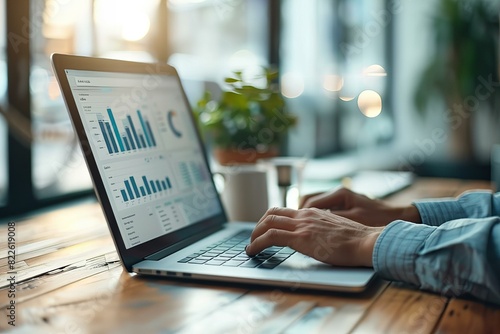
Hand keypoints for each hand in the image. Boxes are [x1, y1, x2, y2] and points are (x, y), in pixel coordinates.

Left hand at [245, 207, 382, 266]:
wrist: (367, 242)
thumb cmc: (357, 241)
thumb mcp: (336, 230)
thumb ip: (322, 230)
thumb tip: (314, 239)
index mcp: (313, 213)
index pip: (284, 211)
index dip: (270, 219)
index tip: (264, 230)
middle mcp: (305, 215)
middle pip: (272, 213)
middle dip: (258, 226)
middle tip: (254, 238)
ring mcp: (302, 225)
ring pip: (267, 223)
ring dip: (254, 234)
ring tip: (250, 246)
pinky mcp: (301, 237)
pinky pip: (271, 236)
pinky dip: (257, 243)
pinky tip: (252, 251)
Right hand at [300, 188, 420, 226]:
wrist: (397, 217)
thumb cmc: (377, 218)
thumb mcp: (353, 221)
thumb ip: (332, 220)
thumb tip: (311, 223)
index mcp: (340, 194)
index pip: (310, 201)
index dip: (298, 213)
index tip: (291, 224)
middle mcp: (338, 192)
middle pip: (309, 199)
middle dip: (298, 212)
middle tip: (290, 225)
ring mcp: (341, 198)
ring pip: (315, 203)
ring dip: (305, 214)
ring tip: (299, 227)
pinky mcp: (345, 204)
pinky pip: (324, 208)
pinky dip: (316, 216)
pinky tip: (314, 227)